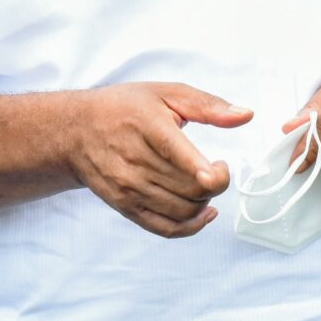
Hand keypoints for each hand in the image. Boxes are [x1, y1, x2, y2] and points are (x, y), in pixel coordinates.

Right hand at [63, 83, 249, 238]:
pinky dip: (191, 226)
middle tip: (216, 167)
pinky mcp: (125, 207)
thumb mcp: (165, 92)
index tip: (221, 166)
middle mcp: (136, 162)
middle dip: (215, 183)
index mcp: (148, 128)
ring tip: (204, 182)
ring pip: (183, 210)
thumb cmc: (123, 108)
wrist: (75, 131)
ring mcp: (129, 188)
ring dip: (205, 201)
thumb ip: (207, 105)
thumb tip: (245, 115)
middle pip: (192, 190)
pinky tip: (203, 212)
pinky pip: (166, 228)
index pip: (185, 161)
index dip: (212, 174)